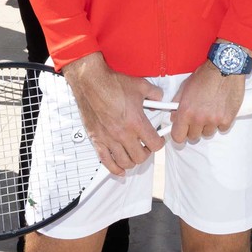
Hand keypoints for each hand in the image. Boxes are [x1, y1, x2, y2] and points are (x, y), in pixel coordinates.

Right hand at [63, 53, 164, 175]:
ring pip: (125, 162)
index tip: (159, 139)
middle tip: (146, 146)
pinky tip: (120, 169)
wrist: (91, 82)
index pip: (154, 143)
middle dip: (147, 152)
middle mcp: (123, 133)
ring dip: (132, 160)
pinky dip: (115, 169)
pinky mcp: (97, 140)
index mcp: (136, 122)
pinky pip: (106, 162)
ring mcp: (109, 139)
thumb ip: (155, 94)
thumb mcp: (140, 86)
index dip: (160, 142)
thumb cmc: (112, 83)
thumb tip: (160, 99)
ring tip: (134, 153)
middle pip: (140, 157)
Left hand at [169, 60, 244, 143]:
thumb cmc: (205, 75)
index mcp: (186, 111)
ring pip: (208, 133)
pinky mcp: (227, 119)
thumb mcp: (185, 87)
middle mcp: (199, 118)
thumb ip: (176, 104)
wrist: (226, 67)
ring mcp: (214, 120)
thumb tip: (174, 117)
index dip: (179, 134)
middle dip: (194, 128)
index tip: (182, 131)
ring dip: (208, 125)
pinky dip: (221, 122)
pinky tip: (220, 110)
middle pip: (193, 137)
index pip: (178, 136)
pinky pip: (221, 129)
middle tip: (198, 117)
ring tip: (211, 110)